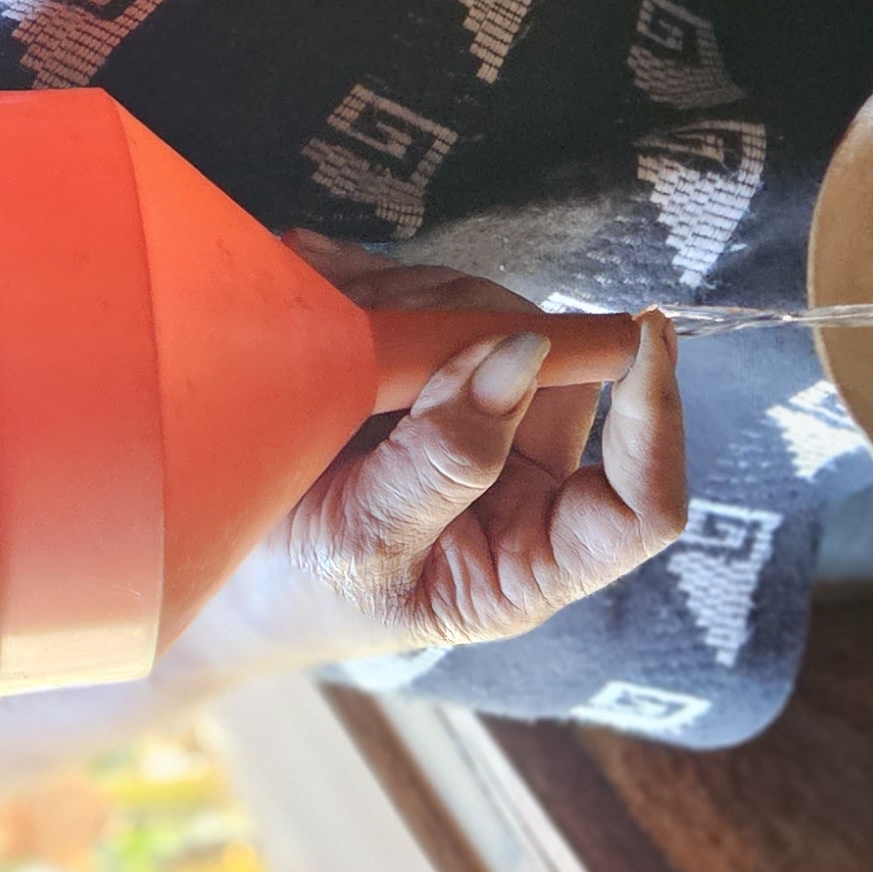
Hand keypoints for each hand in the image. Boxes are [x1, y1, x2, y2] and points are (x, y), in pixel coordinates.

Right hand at [194, 236, 688, 671]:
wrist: (215, 565)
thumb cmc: (294, 589)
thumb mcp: (364, 546)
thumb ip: (445, 462)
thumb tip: (522, 357)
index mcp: (529, 559)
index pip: (642, 503)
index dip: (657, 420)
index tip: (646, 333)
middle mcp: (522, 487)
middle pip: (559, 375)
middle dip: (480, 330)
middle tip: (382, 322)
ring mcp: (479, 425)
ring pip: (496, 321)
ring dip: (415, 302)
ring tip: (331, 309)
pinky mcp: (429, 375)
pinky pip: (433, 301)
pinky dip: (378, 284)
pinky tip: (324, 282)